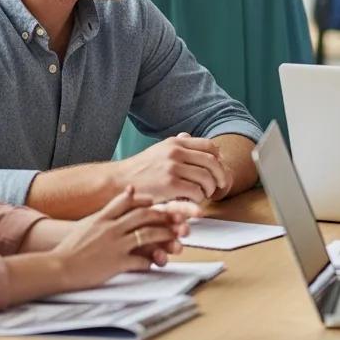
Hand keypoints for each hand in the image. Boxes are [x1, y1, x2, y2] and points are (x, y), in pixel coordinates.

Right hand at [51, 186, 191, 289]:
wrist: (58, 266)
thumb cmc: (73, 246)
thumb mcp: (91, 221)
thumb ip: (111, 207)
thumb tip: (130, 191)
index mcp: (104, 217)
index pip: (130, 203)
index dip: (148, 201)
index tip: (161, 202)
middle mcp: (111, 228)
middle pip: (143, 216)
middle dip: (163, 216)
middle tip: (180, 218)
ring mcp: (114, 245)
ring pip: (146, 235)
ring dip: (164, 237)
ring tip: (176, 241)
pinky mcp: (115, 264)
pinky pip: (139, 260)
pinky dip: (150, 260)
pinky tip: (157, 262)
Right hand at [115, 133, 232, 202]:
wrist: (119, 182)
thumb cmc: (140, 170)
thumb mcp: (158, 150)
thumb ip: (175, 145)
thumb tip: (189, 137)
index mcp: (175, 143)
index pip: (209, 146)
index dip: (218, 158)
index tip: (218, 168)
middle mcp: (176, 152)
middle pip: (212, 161)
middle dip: (220, 175)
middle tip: (220, 185)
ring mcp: (173, 167)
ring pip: (206, 177)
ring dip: (210, 189)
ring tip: (205, 195)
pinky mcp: (170, 185)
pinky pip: (196, 191)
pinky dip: (199, 198)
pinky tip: (193, 201)